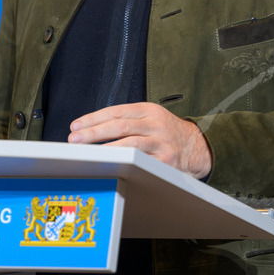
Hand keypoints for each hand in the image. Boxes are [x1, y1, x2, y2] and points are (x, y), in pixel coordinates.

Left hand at [68, 102, 211, 178]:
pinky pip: (141, 161)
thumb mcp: (152, 117)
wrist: (198, 147)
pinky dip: (124, 162)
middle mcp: (155, 124)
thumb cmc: (167, 133)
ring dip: (105, 149)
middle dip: (94, 132)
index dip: (94, 118)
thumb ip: (128, 119)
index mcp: (149, 110)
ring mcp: (161, 143)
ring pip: (129, 143)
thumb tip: (94, 128)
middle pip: (120, 125)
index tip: (77, 125)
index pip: (116, 110)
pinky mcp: (165, 161)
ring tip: (88, 153)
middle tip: (75, 139)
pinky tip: (110, 165)